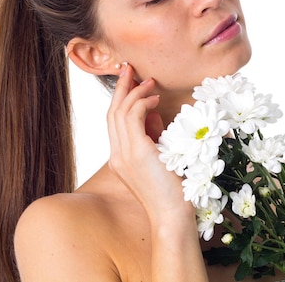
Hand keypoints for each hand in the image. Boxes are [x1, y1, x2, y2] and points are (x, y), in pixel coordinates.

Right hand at [106, 63, 194, 220]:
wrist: (173, 216)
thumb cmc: (173, 191)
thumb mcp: (160, 156)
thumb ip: (152, 134)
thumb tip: (152, 110)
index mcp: (120, 158)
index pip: (115, 122)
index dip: (121, 99)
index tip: (131, 81)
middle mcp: (117, 156)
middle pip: (112, 113)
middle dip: (121, 88)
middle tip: (129, 69)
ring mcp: (123, 155)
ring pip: (119, 112)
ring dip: (134, 92)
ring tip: (149, 81)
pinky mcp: (136, 153)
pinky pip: (132, 117)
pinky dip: (142, 103)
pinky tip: (155, 99)